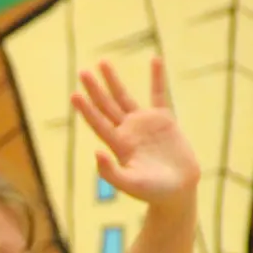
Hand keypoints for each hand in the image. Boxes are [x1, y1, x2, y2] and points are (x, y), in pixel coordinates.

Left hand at [71, 58, 199, 207]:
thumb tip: (96, 152)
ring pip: (125, 97)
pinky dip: (157, 78)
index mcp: (118, 145)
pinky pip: (159, 94)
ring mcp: (145, 124)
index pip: (98, 123)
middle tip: (83, 71)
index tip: (74, 94)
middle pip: (107, 106)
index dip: (86, 110)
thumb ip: (111, 172)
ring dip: (114, 81)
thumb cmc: (152, 192)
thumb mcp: (130, 184)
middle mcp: (128, 132)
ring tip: (103, 63)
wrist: (178, 192)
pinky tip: (155, 59)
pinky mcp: (164, 121)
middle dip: (95, 89)